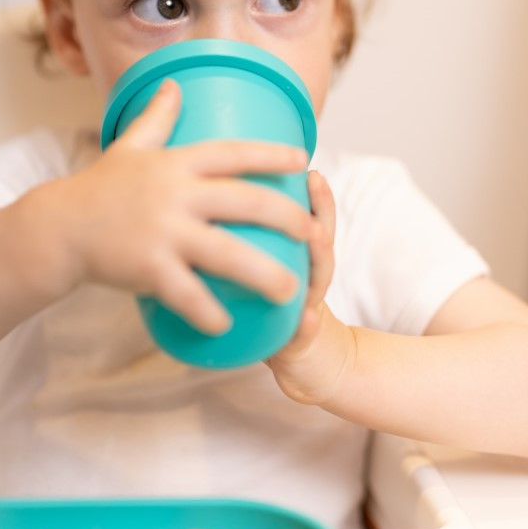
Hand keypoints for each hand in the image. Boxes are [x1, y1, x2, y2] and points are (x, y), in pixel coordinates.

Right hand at [32, 79, 315, 333]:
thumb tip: (171, 83)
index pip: (233, 152)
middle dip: (287, 217)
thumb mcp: (129, 147)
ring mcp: (162, 231)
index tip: (303, 158)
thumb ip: (156, 117)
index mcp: (175, 163)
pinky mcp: (146, 266)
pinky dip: (208, 311)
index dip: (270, 154)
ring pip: (226, 253)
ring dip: (264, 273)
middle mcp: (175, 193)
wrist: (58, 228)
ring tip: (291, 291)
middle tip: (314, 234)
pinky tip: (227, 326)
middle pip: (245, 202)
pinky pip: (186, 293)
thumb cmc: (99, 188)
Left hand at [266, 171, 355, 403]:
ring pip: (316, 282)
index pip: (307, 222)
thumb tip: (207, 202)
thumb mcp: (259, 267)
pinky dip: (307, 326)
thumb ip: (243, 241)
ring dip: (318, 259)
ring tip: (316, 236)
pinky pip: (302, 334)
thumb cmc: (269, 309)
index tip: (306, 166)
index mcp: (295, 261)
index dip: (312, 195)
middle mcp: (307, 280)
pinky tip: (308, 319)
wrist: (299, 361)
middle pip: (319, 243)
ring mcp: (306, 310)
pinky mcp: (299, 343)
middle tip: (313, 184)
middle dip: (320, 211)